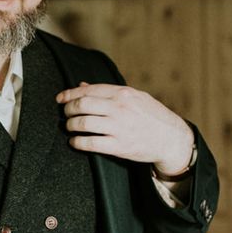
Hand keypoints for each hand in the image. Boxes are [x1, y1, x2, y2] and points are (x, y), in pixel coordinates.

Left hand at [56, 83, 193, 174]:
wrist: (171, 138)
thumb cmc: (151, 115)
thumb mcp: (134, 97)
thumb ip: (108, 92)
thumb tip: (82, 86)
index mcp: (123, 93)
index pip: (88, 90)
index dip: (70, 94)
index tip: (60, 98)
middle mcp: (120, 108)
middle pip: (83, 105)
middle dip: (68, 109)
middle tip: (65, 113)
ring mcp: (119, 128)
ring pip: (84, 123)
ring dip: (70, 125)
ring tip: (69, 126)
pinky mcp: (120, 146)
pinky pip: (91, 143)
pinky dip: (78, 142)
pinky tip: (74, 142)